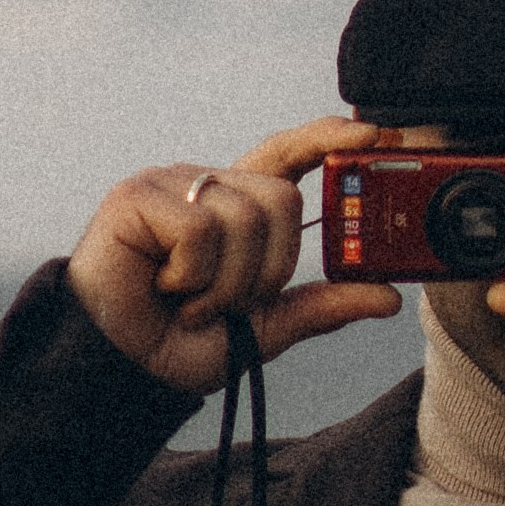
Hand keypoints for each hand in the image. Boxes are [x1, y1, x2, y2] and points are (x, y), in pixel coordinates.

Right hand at [68, 116, 400, 397]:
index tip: (374, 137)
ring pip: (245, 217)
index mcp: (234, 208)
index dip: (328, 140)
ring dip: (227, 284)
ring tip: (190, 302)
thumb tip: (387, 297)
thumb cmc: (176, 344)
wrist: (117, 368)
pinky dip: (192, 275)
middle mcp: (205, 187)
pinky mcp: (137, 196)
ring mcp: (169, 186)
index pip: (287, 155)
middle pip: (281, 198)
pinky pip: (201, 230)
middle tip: (230, 303)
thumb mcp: (263, 329)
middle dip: (268, 268)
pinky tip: (165, 287)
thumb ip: (319, 306)